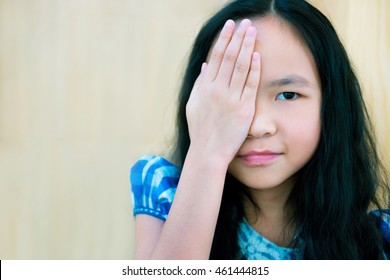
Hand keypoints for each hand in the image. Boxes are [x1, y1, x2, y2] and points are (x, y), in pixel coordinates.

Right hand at [186, 19, 260, 164]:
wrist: (208, 152)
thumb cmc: (200, 129)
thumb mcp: (193, 105)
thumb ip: (200, 84)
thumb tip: (206, 66)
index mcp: (206, 87)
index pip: (217, 57)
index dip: (224, 39)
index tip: (230, 25)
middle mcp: (218, 90)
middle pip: (230, 57)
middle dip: (238, 37)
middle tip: (245, 22)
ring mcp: (232, 99)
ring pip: (241, 67)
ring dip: (247, 46)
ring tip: (253, 31)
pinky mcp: (245, 109)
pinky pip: (251, 85)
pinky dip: (254, 69)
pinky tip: (258, 55)